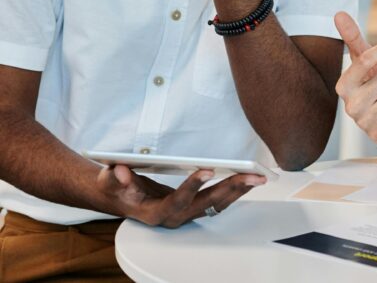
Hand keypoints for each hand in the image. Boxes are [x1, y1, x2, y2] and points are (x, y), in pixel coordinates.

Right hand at [98, 164, 265, 228]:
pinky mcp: (196, 207)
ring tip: (258, 177)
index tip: (207, 169)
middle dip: (231, 188)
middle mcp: (175, 216)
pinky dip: (235, 190)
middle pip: (207, 204)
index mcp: (155, 213)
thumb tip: (121, 172)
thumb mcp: (108, 181)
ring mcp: (188, 213)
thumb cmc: (118, 189)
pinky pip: (219, 201)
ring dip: (239, 190)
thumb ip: (114, 177)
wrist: (122, 199)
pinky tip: (249, 180)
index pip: (178, 200)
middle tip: (251, 175)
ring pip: (218, 204)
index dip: (192, 186)